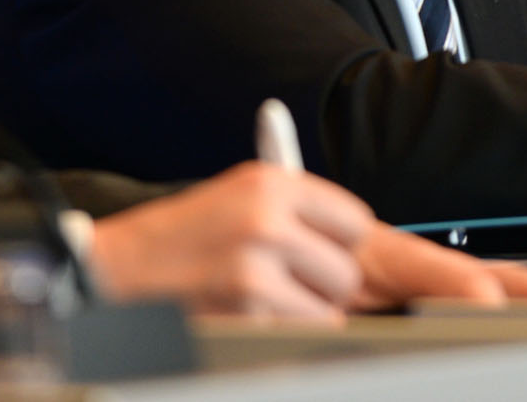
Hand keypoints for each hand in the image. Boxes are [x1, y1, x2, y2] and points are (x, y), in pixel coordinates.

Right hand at [85, 162, 526, 318]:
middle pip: (358, 266)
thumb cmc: (174, 260)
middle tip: (359, 295)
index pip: (358, 226)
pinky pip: (304, 335)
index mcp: (273, 185)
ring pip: (334, 307)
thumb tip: (382, 266)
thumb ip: (307, 236)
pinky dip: (282, 342)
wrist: (97, 280)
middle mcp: (270, 211)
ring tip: (246, 308)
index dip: (367, 261)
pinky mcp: (248, 299)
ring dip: (305, 322)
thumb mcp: (237, 218)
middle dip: (350, 291)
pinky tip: (239, 326)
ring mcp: (260, 256)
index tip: (429, 281)